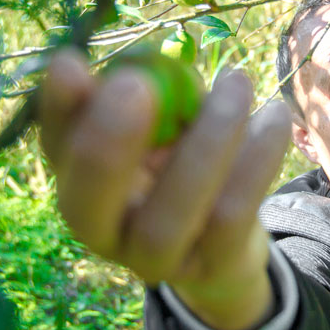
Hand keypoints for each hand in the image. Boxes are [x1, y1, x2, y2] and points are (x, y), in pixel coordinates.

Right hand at [35, 48, 291, 329]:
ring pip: (167, 218)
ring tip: (235, 81)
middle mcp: (102, 230)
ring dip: (205, 143)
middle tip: (135, 85)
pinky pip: (231, 218)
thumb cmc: (180, 158)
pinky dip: (256, 161)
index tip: (69, 63)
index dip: (58, 109)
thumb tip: (138, 64)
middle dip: (106, 146)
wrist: (225, 237)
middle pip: (87, 206)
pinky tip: (274, 115)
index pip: (55, 147)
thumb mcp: (160, 122)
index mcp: (77, 180)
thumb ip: (144, 92)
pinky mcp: (209, 266)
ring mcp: (153, 259)